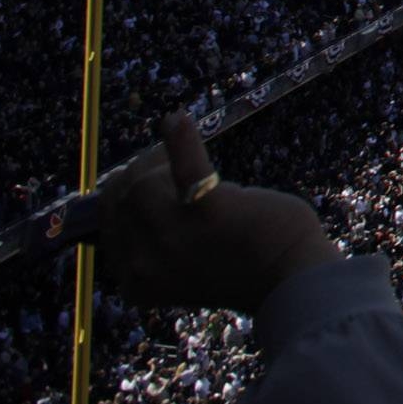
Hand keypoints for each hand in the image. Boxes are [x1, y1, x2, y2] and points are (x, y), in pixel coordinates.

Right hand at [95, 112, 342, 315]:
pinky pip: (185, 167)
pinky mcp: (210, 211)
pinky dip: (181, 140)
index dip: (123, 192)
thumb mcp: (184, 265)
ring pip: (143, 183)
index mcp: (135, 281)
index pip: (108, 221)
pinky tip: (177, 120)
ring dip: (158, 159)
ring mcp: (173, 239)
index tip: (147, 176)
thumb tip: (139, 191)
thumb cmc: (245, 267)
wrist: (293, 283)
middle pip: (120, 198)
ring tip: (177, 143)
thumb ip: (158, 243)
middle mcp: (144, 264)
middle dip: (138, 172)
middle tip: (164, 158)